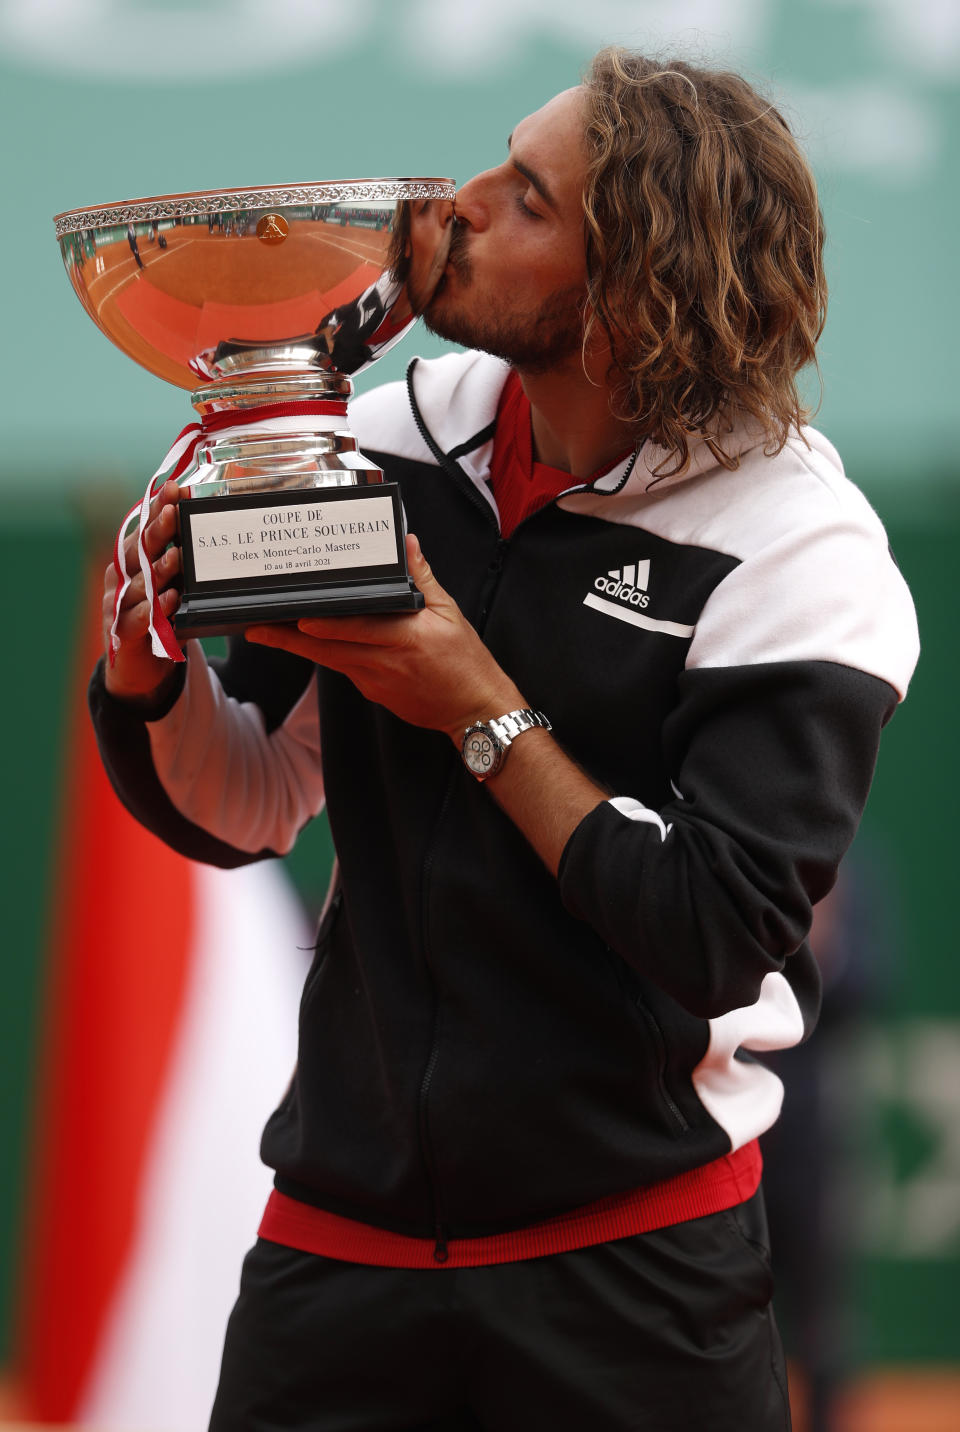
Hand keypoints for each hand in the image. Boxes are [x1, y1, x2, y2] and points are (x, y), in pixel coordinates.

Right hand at [102, 479, 182, 703]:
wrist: (138, 667)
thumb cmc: (158, 617)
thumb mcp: (171, 584)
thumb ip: (182, 560)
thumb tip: (213, 529)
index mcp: (133, 561)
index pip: (145, 529)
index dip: (157, 508)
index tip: (174, 488)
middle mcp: (123, 578)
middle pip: (140, 550)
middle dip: (157, 530)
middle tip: (174, 511)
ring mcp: (119, 605)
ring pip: (139, 583)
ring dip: (159, 569)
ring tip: (178, 556)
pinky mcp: (123, 633)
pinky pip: (139, 618)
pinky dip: (154, 608)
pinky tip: (170, 599)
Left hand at [246, 534, 523, 741]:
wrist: (475, 711)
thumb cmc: (466, 663)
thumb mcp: (451, 614)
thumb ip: (424, 578)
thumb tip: (407, 545)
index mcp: (406, 639)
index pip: (357, 629)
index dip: (325, 626)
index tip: (298, 618)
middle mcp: (385, 663)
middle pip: (328, 650)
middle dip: (290, 639)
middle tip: (257, 628)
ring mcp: (376, 683)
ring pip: (330, 662)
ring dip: (299, 648)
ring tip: (268, 633)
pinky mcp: (374, 694)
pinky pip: (346, 670)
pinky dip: (330, 656)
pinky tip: (314, 645)